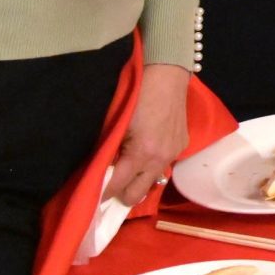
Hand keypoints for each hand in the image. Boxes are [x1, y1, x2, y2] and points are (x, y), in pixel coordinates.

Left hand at [106, 63, 191, 203]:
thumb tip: (101, 171)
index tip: (93, 196)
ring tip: (130, 170)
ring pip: (152, 183)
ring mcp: (173, 154)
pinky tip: (148, 152)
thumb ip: (110, 151)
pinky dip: (152, 165)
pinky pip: (163, 166)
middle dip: (121, 194)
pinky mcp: (182, 147)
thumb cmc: (136, 97)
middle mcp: (159, 159)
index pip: (117, 186)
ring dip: (138, 181)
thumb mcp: (118, 126)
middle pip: (136, 196)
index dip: (102, 193)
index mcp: (141, 153)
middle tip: (111, 185)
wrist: (167, 78)